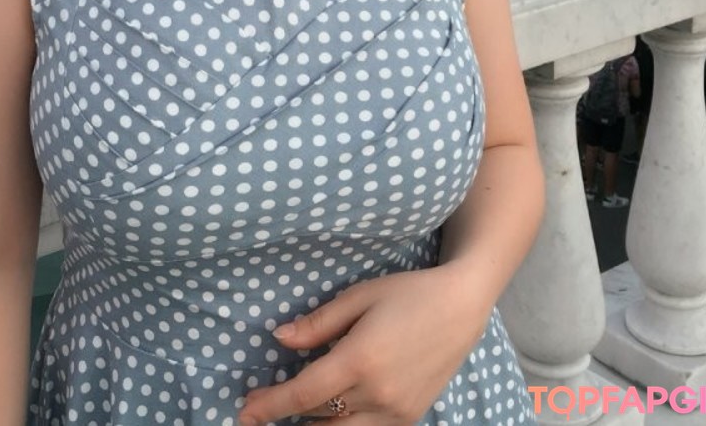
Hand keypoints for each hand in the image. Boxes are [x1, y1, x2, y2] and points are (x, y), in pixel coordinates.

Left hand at [237, 264, 489, 425]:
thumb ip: (318, 323)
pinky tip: (331, 412)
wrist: (461, 307)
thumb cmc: (407, 293)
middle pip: (318, 421)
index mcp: (359, 360)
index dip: (270, 406)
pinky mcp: (410, 417)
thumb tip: (279, 339)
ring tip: (293, 412)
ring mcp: (396, 411)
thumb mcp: (359, 297)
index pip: (303, 395)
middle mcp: (377, 394)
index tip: (244, 411)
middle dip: (285, 418)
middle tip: (260, 408)